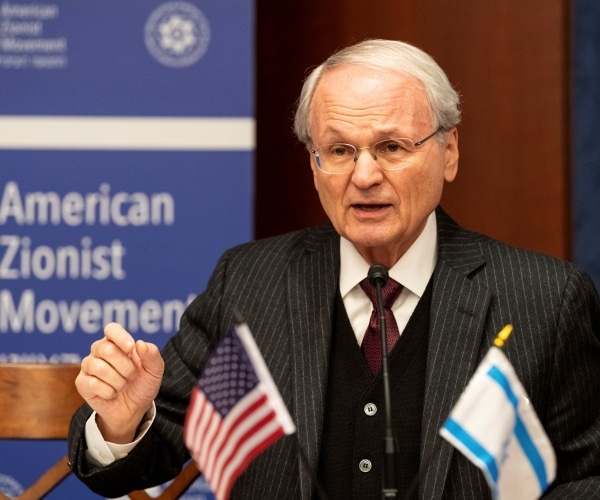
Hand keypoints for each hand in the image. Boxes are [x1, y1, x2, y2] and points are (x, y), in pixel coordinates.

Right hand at [75, 322, 164, 443]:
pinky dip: (108, 391)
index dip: (120, 337)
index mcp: (117, 342)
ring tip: (123, 385)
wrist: (134, 409)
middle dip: (125, 366)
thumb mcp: (155, 370)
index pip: (111, 329)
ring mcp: (89, 366)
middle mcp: (100, 350)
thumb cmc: (143, 384)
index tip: (130, 348)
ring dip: (118, 380)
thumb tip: (140, 344)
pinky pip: (92, 383)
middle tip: (132, 375)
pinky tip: (113, 393)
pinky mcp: (82, 383)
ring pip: (99, 367)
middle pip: (106, 349)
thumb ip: (152, 355)